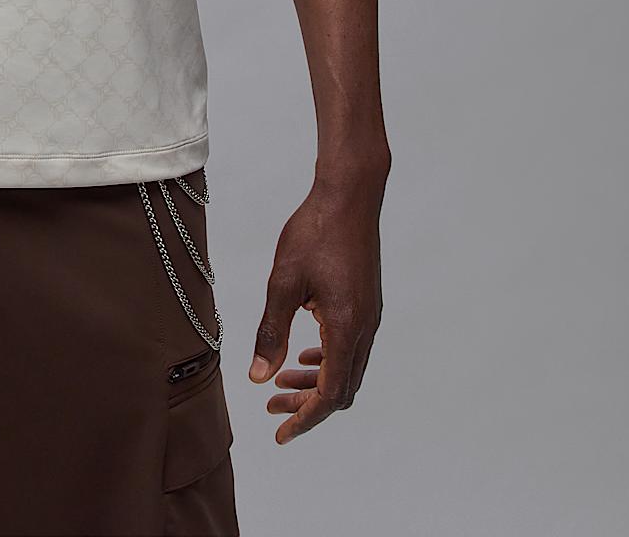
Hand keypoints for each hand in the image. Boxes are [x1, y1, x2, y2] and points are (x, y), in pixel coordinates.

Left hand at [247, 174, 383, 443]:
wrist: (349, 196)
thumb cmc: (314, 232)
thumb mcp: (283, 282)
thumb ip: (271, 331)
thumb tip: (259, 377)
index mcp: (345, 328)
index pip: (328, 394)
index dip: (304, 418)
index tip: (280, 433)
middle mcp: (364, 328)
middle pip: (340, 388)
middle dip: (307, 404)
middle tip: (273, 409)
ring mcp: (369, 316)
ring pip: (347, 368)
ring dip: (316, 381)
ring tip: (281, 382)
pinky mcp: (366, 303)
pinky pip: (350, 347)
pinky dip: (327, 359)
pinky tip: (303, 351)